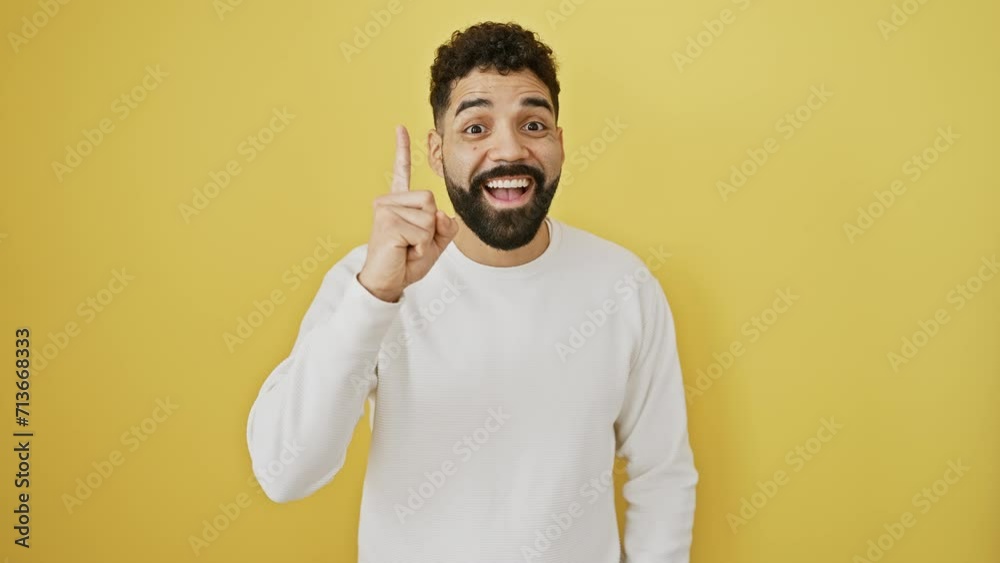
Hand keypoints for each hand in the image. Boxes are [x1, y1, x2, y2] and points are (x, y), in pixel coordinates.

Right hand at [357, 125, 458, 302]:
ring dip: (425, 239)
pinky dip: (420, 247)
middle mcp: (388, 201)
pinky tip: (403, 250)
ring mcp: (386, 209)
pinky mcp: (388, 222)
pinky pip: (423, 231)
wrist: (388, 282)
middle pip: (431, 200)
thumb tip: (441, 214)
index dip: (402, 149)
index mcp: (398, 202)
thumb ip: (446, 225)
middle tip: (411, 243)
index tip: (400, 127)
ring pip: (429, 217)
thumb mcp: (435, 242)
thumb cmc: (407, 261)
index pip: (401, 172)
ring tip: (406, 248)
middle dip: (431, 228)